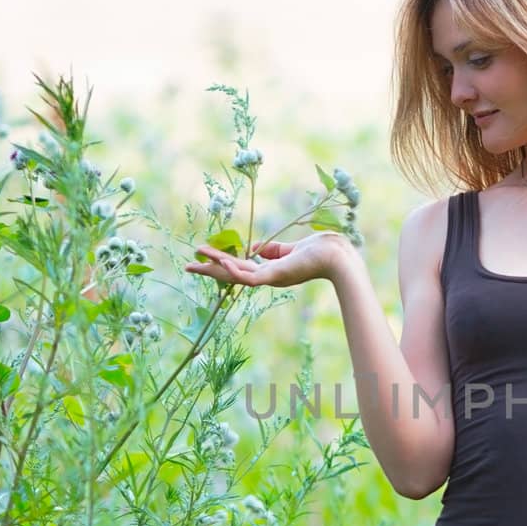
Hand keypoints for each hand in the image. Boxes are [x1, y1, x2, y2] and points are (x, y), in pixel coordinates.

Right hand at [184, 233, 349, 290]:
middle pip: (231, 273)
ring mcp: (271, 278)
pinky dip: (237, 272)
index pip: (239, 266)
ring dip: (216, 267)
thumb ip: (272, 250)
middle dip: (209, 269)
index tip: (202, 255)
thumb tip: (254, 248)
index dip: (220, 262)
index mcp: (269, 270)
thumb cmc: (320, 250)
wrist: (339, 256)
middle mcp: (267, 276)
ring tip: (197, 260)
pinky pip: (252, 277)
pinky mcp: (277, 276)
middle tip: (187, 265)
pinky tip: (222, 265)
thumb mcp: (290, 248)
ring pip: (237, 275)